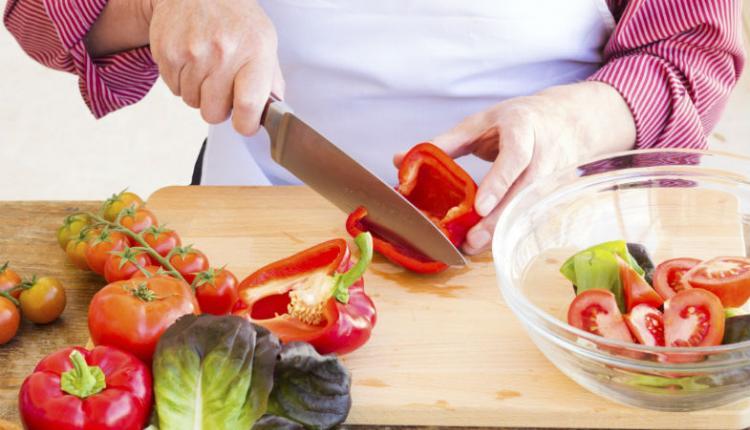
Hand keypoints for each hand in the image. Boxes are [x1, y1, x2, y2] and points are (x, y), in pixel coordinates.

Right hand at [148, 0, 283, 134]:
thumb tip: (273, 115)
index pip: (249, 106)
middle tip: (222, 85)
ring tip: (206, 66)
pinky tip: (191, 59)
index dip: (246, 124)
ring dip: (199, 92)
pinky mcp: (168, 53)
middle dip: (218, 106)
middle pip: (214, 113)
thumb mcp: (265, 43)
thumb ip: (270, 82)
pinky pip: (174, 89)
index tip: (245, 123)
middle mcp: (224, 52)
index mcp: (255, 52)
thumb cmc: (235, 20)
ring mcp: (193, 52)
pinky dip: (182, 80)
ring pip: (192, 102)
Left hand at [396, 81, 635, 254]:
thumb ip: (444, 142)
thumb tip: (399, 159)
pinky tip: (487, 242)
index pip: (515, 157)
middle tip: (472, 241)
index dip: (499, 182)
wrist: (567, 120)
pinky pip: (530, 215)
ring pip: (528, 208)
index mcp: (523, 128)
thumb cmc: (517, 120)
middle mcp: (542, 154)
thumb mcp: (481, 122)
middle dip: (498, 219)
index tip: (479, 206)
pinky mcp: (551, 193)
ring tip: (473, 247)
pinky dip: (508, 229)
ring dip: (501, 230)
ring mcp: (551, 176)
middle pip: (523, 192)